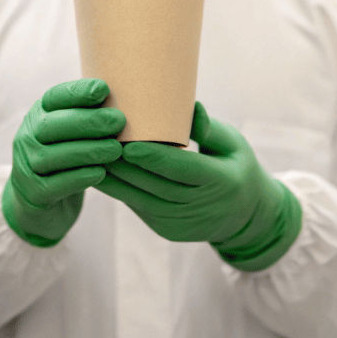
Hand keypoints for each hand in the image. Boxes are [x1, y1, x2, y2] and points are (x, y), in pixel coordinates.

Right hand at [2, 79, 124, 246]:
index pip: (54, 98)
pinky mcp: (32, 193)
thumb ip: (90, 116)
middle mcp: (27, 137)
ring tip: (116, 149)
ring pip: (54, 155)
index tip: (104, 89)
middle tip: (118, 121)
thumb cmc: (67, 161)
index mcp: (39, 115)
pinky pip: (55, 184)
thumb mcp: (73, 134)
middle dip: (87, 121)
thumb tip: (127, 99)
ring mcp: (26, 166)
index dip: (77, 92)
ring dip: (87, 150)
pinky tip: (101, 173)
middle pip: (52, 125)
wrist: (40, 203)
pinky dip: (79, 177)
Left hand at [96, 102, 301, 270]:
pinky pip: (139, 207)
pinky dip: (120, 190)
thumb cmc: (236, 168)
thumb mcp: (234, 145)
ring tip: (92, 154)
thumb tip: (190, 108)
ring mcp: (182, 223)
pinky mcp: (167, 230)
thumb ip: (210, 129)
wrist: (244, 216)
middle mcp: (201, 207)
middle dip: (125, 165)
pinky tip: (101, 170)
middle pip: (156, 185)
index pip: (183, 170)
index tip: (129, 143)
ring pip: (142, 199)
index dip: (154, 158)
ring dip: (115, 178)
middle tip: (99, 141)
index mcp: (222, 182)